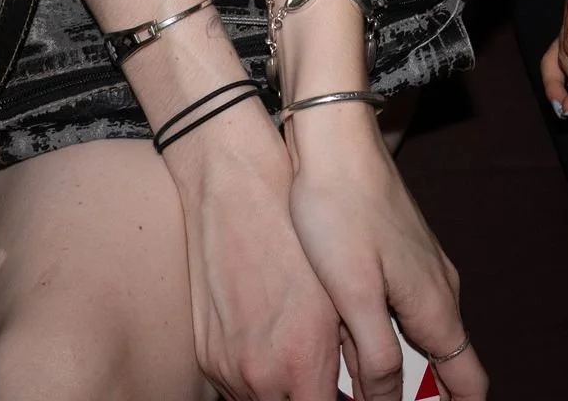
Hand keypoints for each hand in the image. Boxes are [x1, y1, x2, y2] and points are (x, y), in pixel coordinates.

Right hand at [167, 92, 340, 400]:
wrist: (234, 187)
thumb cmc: (293, 229)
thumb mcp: (336, 294)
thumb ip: (351, 354)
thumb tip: (361, 388)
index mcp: (303, 362)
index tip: (348, 400)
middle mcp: (261, 375)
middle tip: (323, 387)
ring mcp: (228, 368)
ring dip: (282, 398)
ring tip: (297, 366)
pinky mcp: (206, 354)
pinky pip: (233, 389)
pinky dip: (255, 382)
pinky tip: (270, 350)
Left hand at [287, 108, 487, 400]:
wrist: (334, 135)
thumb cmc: (340, 210)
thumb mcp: (354, 296)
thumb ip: (377, 358)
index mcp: (436, 307)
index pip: (470, 383)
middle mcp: (439, 288)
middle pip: (445, 364)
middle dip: (419, 395)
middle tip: (371, 399)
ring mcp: (420, 267)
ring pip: (416, 337)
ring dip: (391, 364)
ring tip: (352, 381)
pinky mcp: (397, 251)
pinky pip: (397, 309)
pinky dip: (378, 334)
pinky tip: (344, 337)